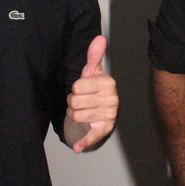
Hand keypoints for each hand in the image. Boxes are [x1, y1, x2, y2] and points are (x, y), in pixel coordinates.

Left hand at [66, 35, 118, 152]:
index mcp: (108, 83)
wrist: (100, 107)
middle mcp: (112, 100)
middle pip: (74, 102)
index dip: (74, 89)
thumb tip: (99, 38)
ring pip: (76, 116)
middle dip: (73, 102)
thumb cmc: (94, 88)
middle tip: (81, 101)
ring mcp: (108, 115)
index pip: (77, 87)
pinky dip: (83, 142)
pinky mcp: (104, 130)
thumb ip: (94, 55)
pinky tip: (77, 147)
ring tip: (83, 110)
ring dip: (74, 114)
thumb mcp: (92, 71)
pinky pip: (91, 136)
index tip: (81, 89)